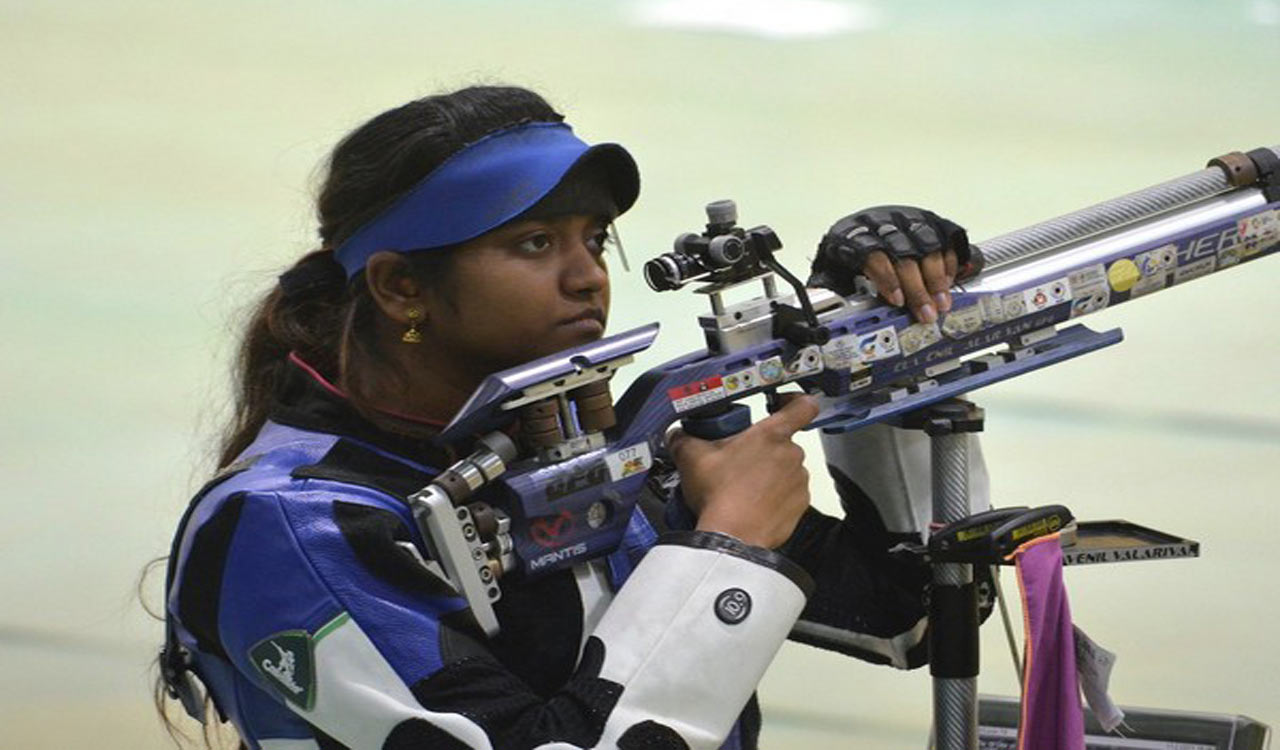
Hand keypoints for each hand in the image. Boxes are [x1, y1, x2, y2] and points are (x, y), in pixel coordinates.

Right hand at [667, 394, 819, 548]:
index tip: (782, 404)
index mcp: (771, 435)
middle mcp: (791, 455)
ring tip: (743, 488)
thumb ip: (682, 438)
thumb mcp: (691, 459)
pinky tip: (753, 505)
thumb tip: (676, 435)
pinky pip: (789, 495)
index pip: (802, 405)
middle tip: (739, 462)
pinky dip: (775, 498)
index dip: (795, 400)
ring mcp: (798, 482)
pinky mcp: (799, 506)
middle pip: (783, 442)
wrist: (732, 538)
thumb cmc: (719, 496)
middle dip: (763, 450)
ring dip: (770, 475)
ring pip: (785, 470)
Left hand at [808, 205, 972, 323]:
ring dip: (937, 277)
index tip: (896, 302)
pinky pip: (945, 237)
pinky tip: (950, 281)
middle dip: (918, 287)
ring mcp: (907, 218)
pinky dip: (950, 261)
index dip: (887, 278)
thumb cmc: (846, 252)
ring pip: (927, 245)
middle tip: (926, 313)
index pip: (872, 253)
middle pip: (904, 253)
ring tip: (942, 302)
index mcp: (853, 233)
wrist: (858, 228)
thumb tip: (819, 307)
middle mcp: (882, 221)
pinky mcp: (928, 219)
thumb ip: (828, 288)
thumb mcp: (831, 270)